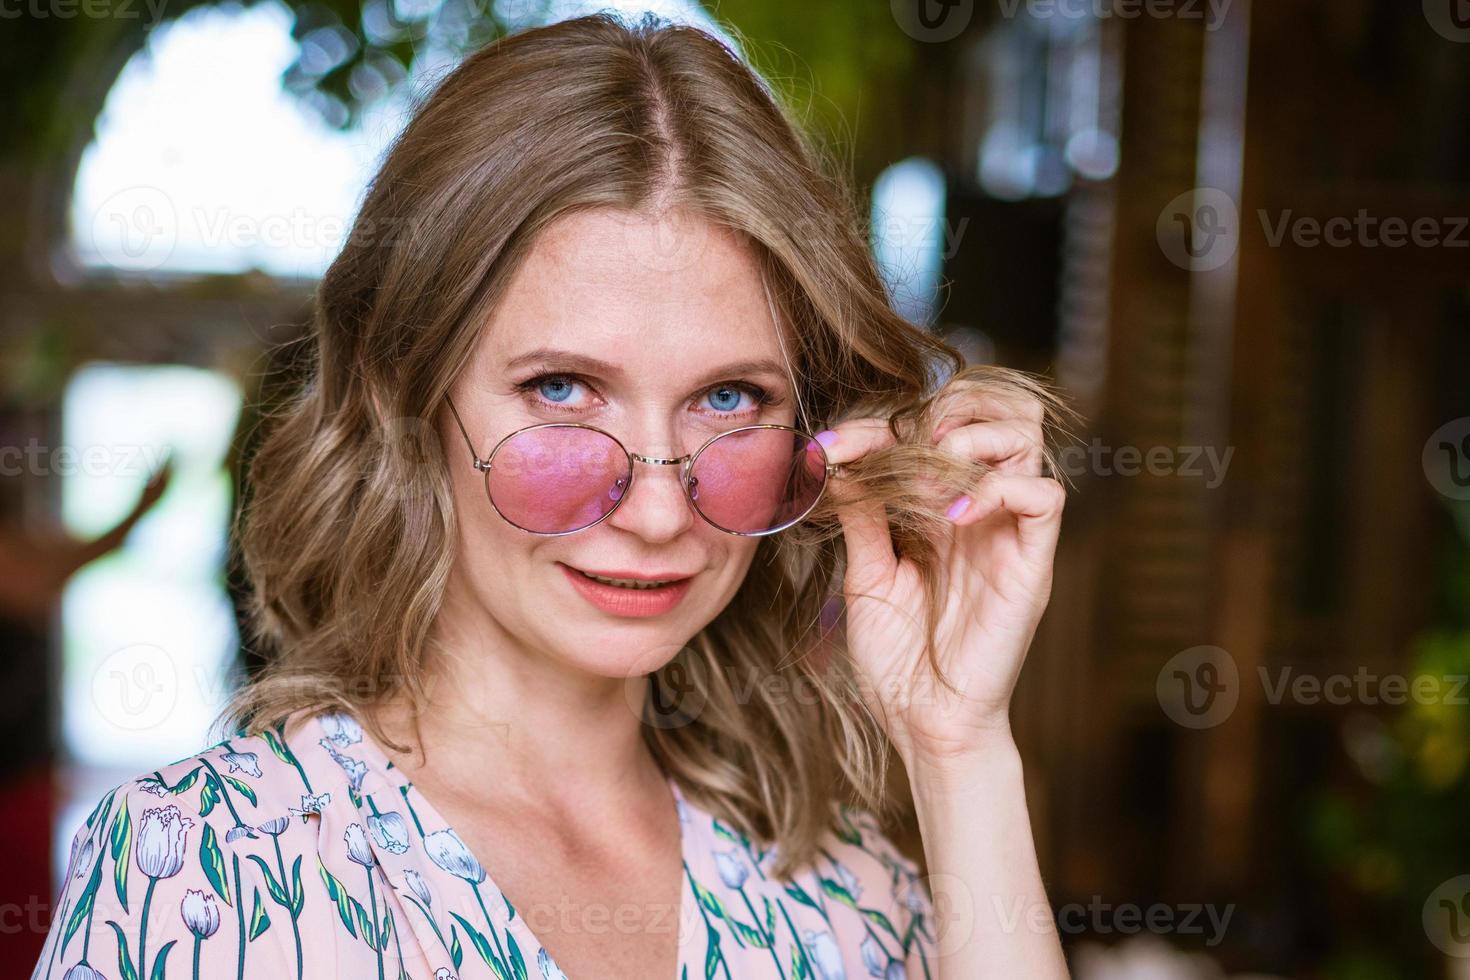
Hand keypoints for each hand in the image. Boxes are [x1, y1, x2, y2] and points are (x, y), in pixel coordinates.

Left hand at [820, 389, 1065, 777]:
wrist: (924, 723)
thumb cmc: (897, 658)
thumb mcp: (867, 575)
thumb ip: (863, 516)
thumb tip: (837, 458)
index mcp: (941, 506)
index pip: (935, 426)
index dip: (884, 421)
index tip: (833, 446)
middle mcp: (981, 508)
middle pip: (1001, 409)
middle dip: (953, 403)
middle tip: (908, 439)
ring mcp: (1008, 532)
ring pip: (1028, 435)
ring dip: (976, 434)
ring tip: (933, 466)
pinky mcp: (1031, 563)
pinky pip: (1044, 495)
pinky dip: (996, 489)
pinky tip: (949, 517)